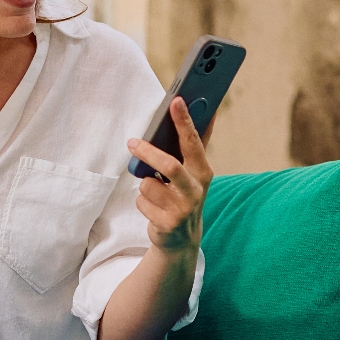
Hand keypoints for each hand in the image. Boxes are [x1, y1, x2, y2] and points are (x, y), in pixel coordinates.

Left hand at [128, 97, 210, 254]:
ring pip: (149, 184)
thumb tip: (207, 112)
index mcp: (203, 172)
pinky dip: (142, 202)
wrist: (182, 238)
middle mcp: (195, 190)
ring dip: (145, 185)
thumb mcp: (194, 173)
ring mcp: (182, 208)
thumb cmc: (184, 195)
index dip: (185, 121)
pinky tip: (153, 208)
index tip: (176, 101)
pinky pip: (141, 201)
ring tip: (155, 191)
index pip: (193, 142)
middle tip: (132, 142)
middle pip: (169, 165)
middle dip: (148, 152)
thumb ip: (195, 145)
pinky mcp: (167, 223)